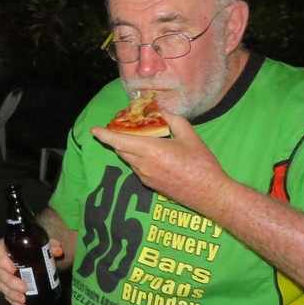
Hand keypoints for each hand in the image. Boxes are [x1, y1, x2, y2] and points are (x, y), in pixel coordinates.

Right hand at [0, 236, 62, 304]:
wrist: (34, 254)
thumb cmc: (34, 247)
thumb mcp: (42, 243)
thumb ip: (50, 245)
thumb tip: (58, 251)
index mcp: (5, 248)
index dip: (2, 261)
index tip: (13, 269)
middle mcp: (0, 262)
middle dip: (10, 282)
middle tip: (24, 287)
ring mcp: (2, 275)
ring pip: (1, 285)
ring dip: (11, 294)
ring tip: (23, 300)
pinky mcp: (6, 286)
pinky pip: (7, 295)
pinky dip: (14, 302)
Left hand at [90, 112, 230, 211]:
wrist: (210, 194)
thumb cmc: (201, 164)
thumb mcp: (190, 136)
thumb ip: (173, 120)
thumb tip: (161, 110)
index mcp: (151, 151)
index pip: (120, 141)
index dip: (105, 135)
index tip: (94, 129)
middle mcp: (143, 165)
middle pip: (121, 149)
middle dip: (118, 138)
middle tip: (123, 126)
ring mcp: (145, 177)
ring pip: (128, 158)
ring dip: (128, 147)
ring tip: (138, 136)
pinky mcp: (149, 184)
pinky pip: (136, 167)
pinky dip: (137, 157)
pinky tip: (151, 152)